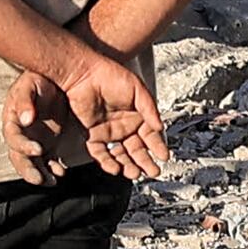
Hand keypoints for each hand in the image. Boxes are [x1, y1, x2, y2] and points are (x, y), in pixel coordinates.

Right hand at [1, 65, 71, 180]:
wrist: (54, 83)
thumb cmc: (37, 81)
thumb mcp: (29, 84)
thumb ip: (25, 100)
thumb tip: (25, 119)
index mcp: (12, 120)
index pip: (14, 138)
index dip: (23, 146)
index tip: (38, 150)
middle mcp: (21, 135)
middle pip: (19, 157)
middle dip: (28, 169)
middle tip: (39, 178)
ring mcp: (33, 142)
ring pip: (31, 164)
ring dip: (39, 174)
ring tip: (51, 181)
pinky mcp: (47, 146)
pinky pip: (46, 163)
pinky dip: (52, 170)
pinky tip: (60, 172)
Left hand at [50, 47, 168, 180]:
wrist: (83, 74)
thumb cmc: (110, 75)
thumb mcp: (137, 88)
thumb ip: (149, 108)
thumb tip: (160, 126)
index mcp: (137, 115)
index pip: (150, 135)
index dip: (158, 146)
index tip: (164, 156)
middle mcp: (123, 125)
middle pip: (137, 149)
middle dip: (145, 162)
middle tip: (153, 171)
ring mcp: (108, 131)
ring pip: (120, 154)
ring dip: (128, 165)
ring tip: (136, 174)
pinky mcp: (91, 135)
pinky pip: (100, 153)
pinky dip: (107, 162)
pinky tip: (116, 168)